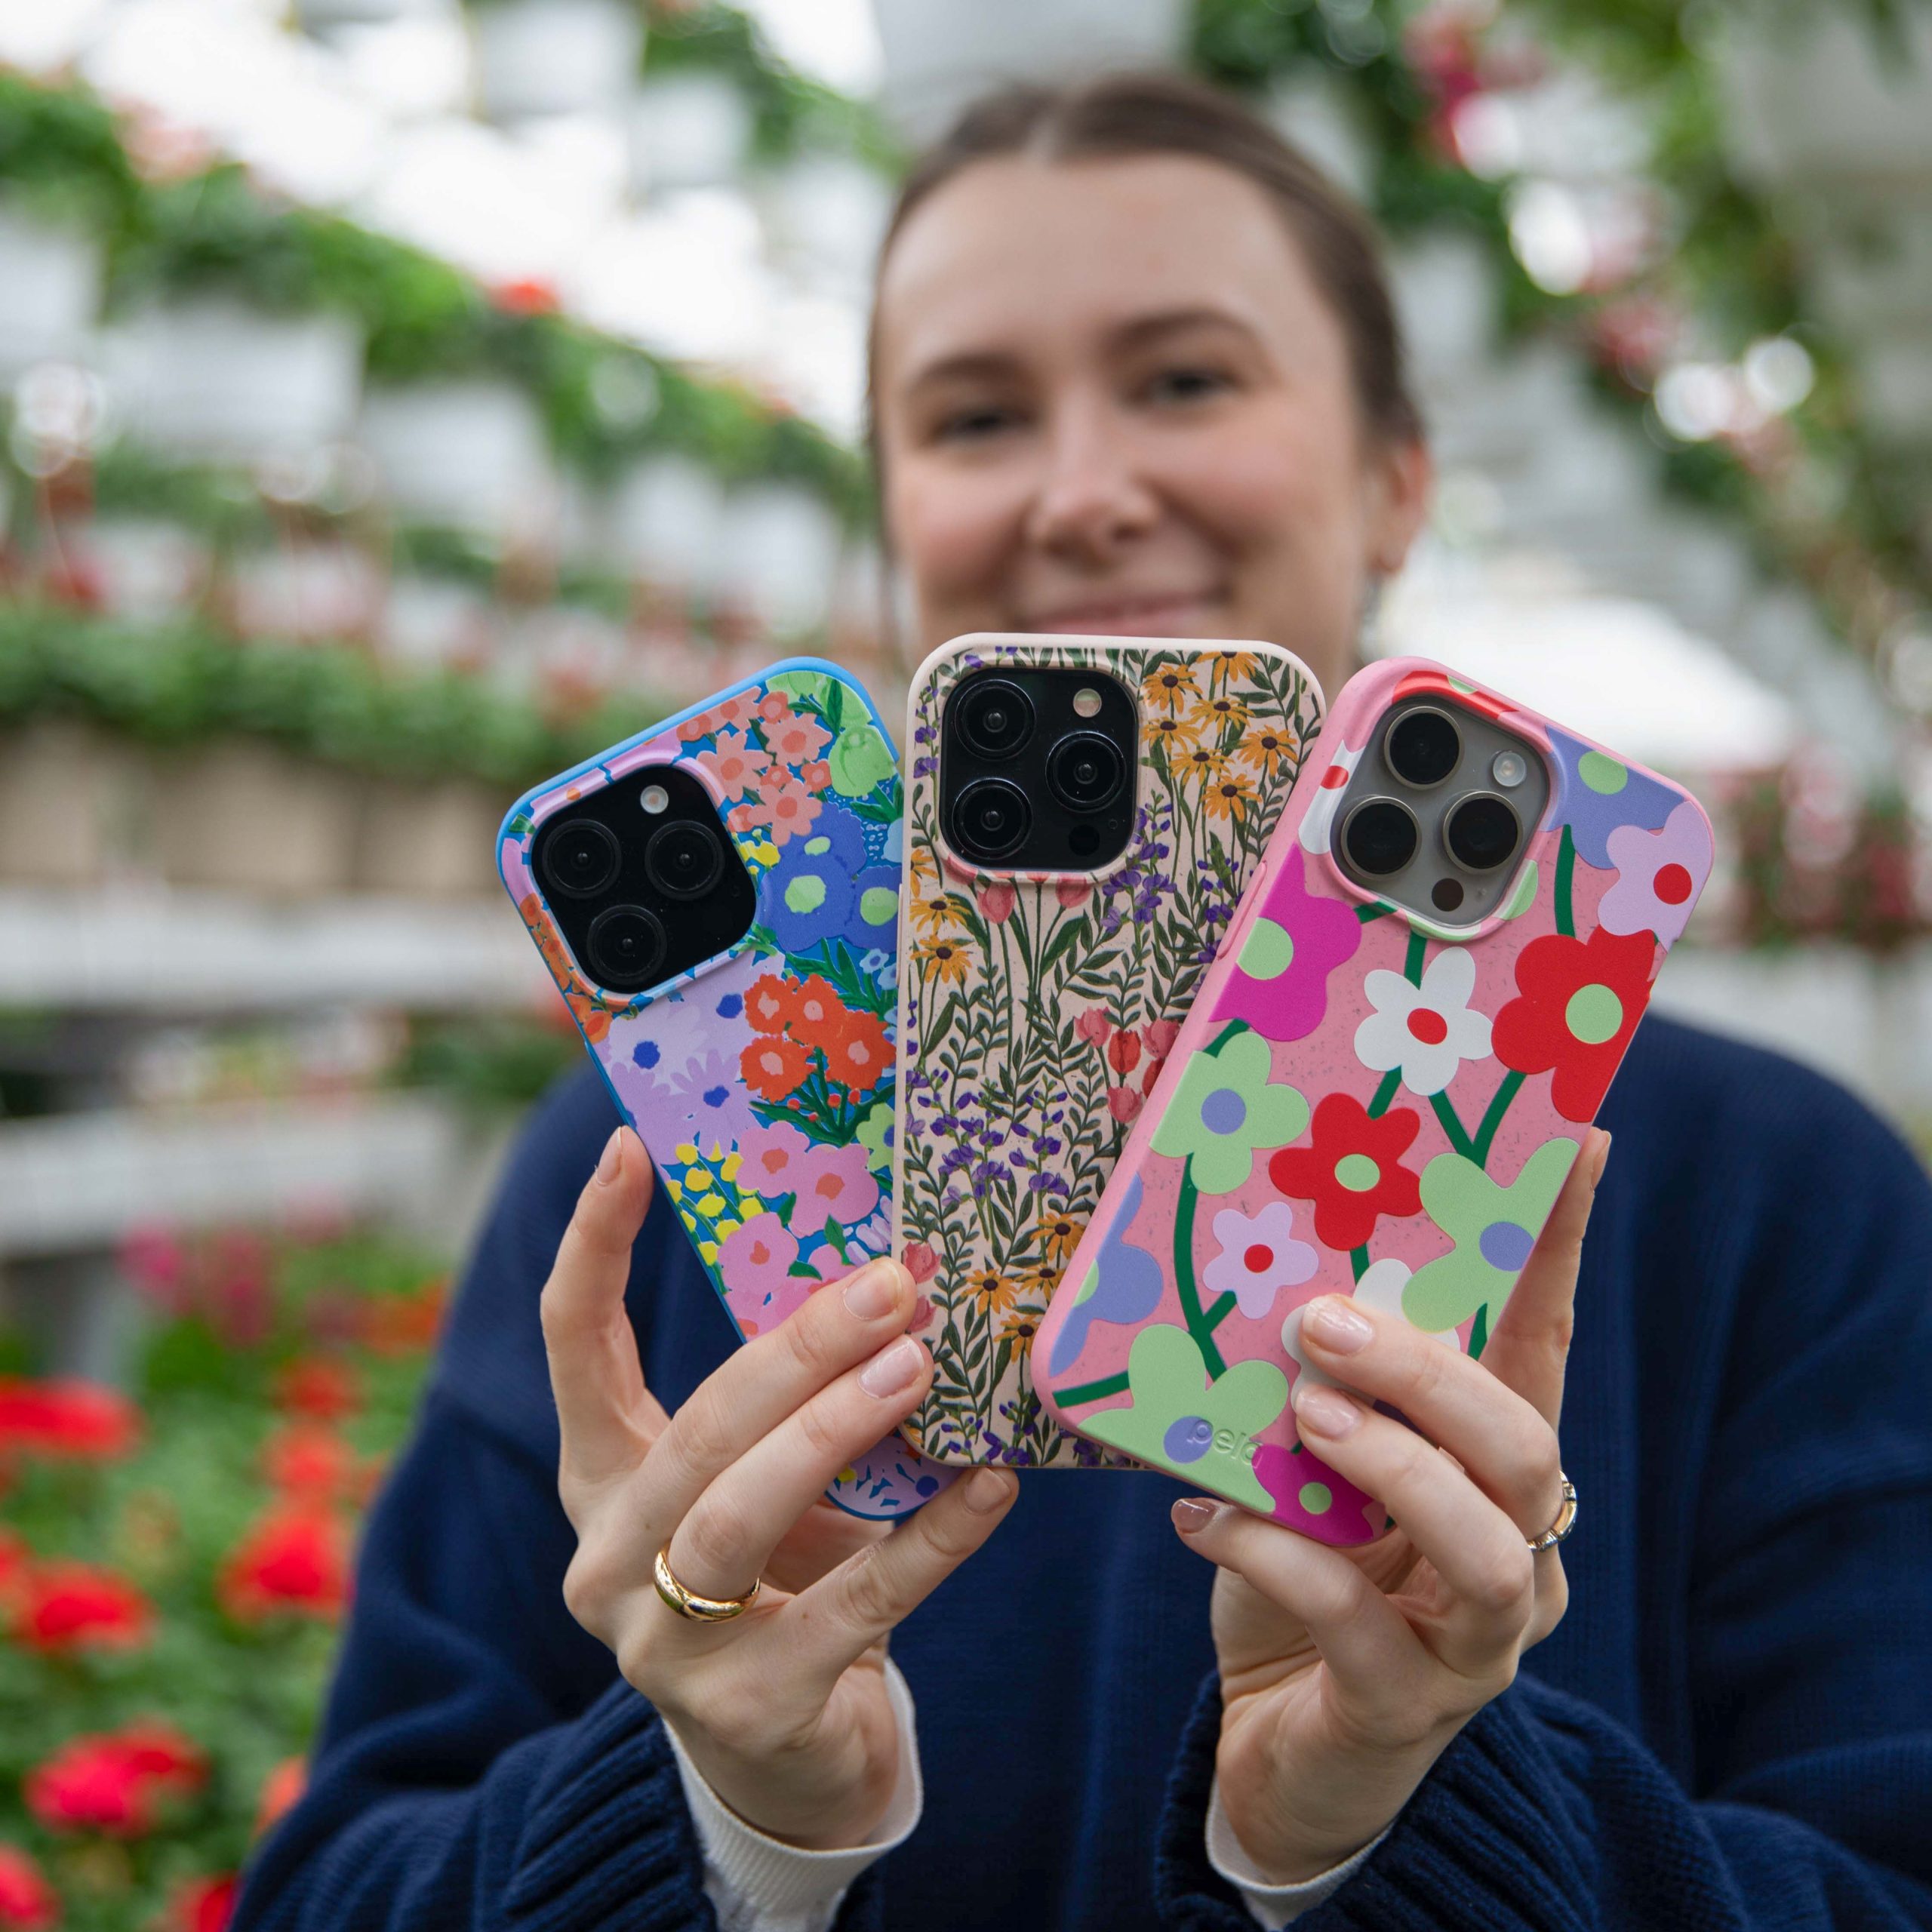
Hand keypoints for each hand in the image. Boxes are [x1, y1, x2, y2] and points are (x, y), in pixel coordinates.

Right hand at [542, 1126, 1018, 1848]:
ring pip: (734, 1516)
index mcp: (602, 1479)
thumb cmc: (782, 1581)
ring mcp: (662, 1644)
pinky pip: (849, 1607)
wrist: (792, 1761)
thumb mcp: (771, 1482)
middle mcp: (608, 1557)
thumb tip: (903, 1287)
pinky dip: (928, 1543)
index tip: (630, 1148)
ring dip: (832, 1434)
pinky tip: (989, 1488)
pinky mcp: (746, 1709)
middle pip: (693, 1431)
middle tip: (893, 1287)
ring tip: (918, 1367)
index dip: (594, 1246)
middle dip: (796, 1351)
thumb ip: (799, 1404)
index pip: (575, 1346)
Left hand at [1174, 1127, 1609, 1882]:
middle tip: (1327, 1326)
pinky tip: (1204, 1518)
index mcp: (1491, 1469)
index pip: (1542, 1345)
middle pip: (1524, 1447)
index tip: (1573, 1141)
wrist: (1280, 1739)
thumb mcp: (1306, 1465)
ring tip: (1303, 1418)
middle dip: (1432, 1377)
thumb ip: (1310, 1385)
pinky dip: (1279, 1559)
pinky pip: (1358, 1628)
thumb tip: (1263, 1261)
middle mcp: (1514, 1549)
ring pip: (1487, 1549)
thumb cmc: (1303, 1573)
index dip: (1558, 1248)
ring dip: (1393, 1468)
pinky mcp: (1403, 1708)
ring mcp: (1471, 1640)